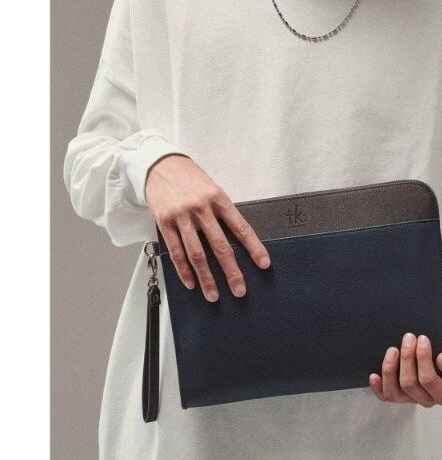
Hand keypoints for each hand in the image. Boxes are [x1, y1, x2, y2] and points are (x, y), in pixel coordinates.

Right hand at [145, 154, 270, 301]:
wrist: (161, 165)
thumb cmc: (190, 179)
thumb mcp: (212, 189)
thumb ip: (222, 213)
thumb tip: (236, 241)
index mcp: (219, 198)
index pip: (241, 227)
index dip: (254, 247)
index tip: (264, 263)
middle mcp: (201, 208)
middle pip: (219, 246)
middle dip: (231, 271)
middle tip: (239, 289)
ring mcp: (182, 216)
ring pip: (197, 254)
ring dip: (206, 278)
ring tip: (213, 294)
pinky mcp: (165, 222)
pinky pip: (176, 251)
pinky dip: (184, 270)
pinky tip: (191, 282)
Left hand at [369, 333, 441, 406]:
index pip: (428, 380)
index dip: (422, 359)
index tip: (422, 338)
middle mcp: (428, 399)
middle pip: (409, 383)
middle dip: (407, 357)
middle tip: (409, 336)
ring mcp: (412, 397)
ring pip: (395, 392)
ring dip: (390, 369)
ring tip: (393, 349)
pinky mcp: (400, 391)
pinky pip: (386, 396)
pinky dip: (378, 387)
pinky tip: (373, 375)